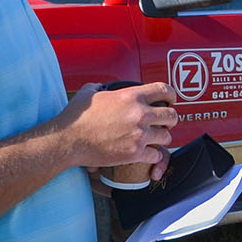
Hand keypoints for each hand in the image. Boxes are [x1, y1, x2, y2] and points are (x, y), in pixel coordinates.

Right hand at [63, 82, 177, 178]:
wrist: (69, 140)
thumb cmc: (76, 116)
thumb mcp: (89, 91)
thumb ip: (102, 86)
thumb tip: (103, 87)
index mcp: (132, 96)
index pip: (165, 90)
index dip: (171, 95)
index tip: (170, 101)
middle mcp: (140, 114)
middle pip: (172, 116)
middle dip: (169, 120)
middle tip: (163, 123)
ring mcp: (139, 135)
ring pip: (167, 137)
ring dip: (161, 138)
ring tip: (154, 139)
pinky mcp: (134, 153)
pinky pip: (156, 155)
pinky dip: (152, 155)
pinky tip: (146, 153)